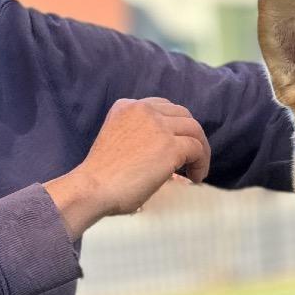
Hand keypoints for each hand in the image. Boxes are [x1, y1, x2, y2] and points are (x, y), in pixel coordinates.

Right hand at [45, 97, 211, 237]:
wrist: (93, 187)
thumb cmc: (102, 175)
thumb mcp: (119, 139)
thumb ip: (140, 135)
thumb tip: (170, 150)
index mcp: (126, 106)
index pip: (164, 107)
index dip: (176, 127)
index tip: (178, 146)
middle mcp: (143, 110)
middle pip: (184, 115)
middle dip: (192, 137)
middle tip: (192, 160)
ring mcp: (158, 127)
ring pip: (195, 131)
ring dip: (201, 151)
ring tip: (195, 171)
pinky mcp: (170, 147)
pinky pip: (198, 150)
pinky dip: (201, 165)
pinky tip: (194, 178)